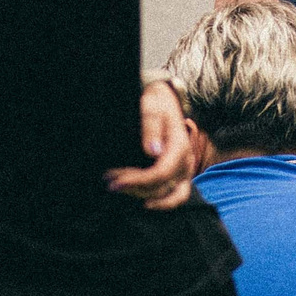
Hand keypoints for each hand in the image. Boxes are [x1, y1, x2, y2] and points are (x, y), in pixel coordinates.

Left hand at [106, 78, 195, 209]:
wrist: (167, 100)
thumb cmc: (157, 101)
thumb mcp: (152, 105)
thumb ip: (151, 125)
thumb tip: (153, 151)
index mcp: (180, 146)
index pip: (160, 173)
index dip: (138, 181)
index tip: (116, 182)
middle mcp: (186, 162)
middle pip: (162, 188)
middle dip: (135, 189)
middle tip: (110, 183)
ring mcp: (184, 170)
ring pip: (165, 194)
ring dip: (139, 194)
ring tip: (115, 184)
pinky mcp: (178, 174)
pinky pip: (169, 193)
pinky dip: (149, 195)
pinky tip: (129, 189)